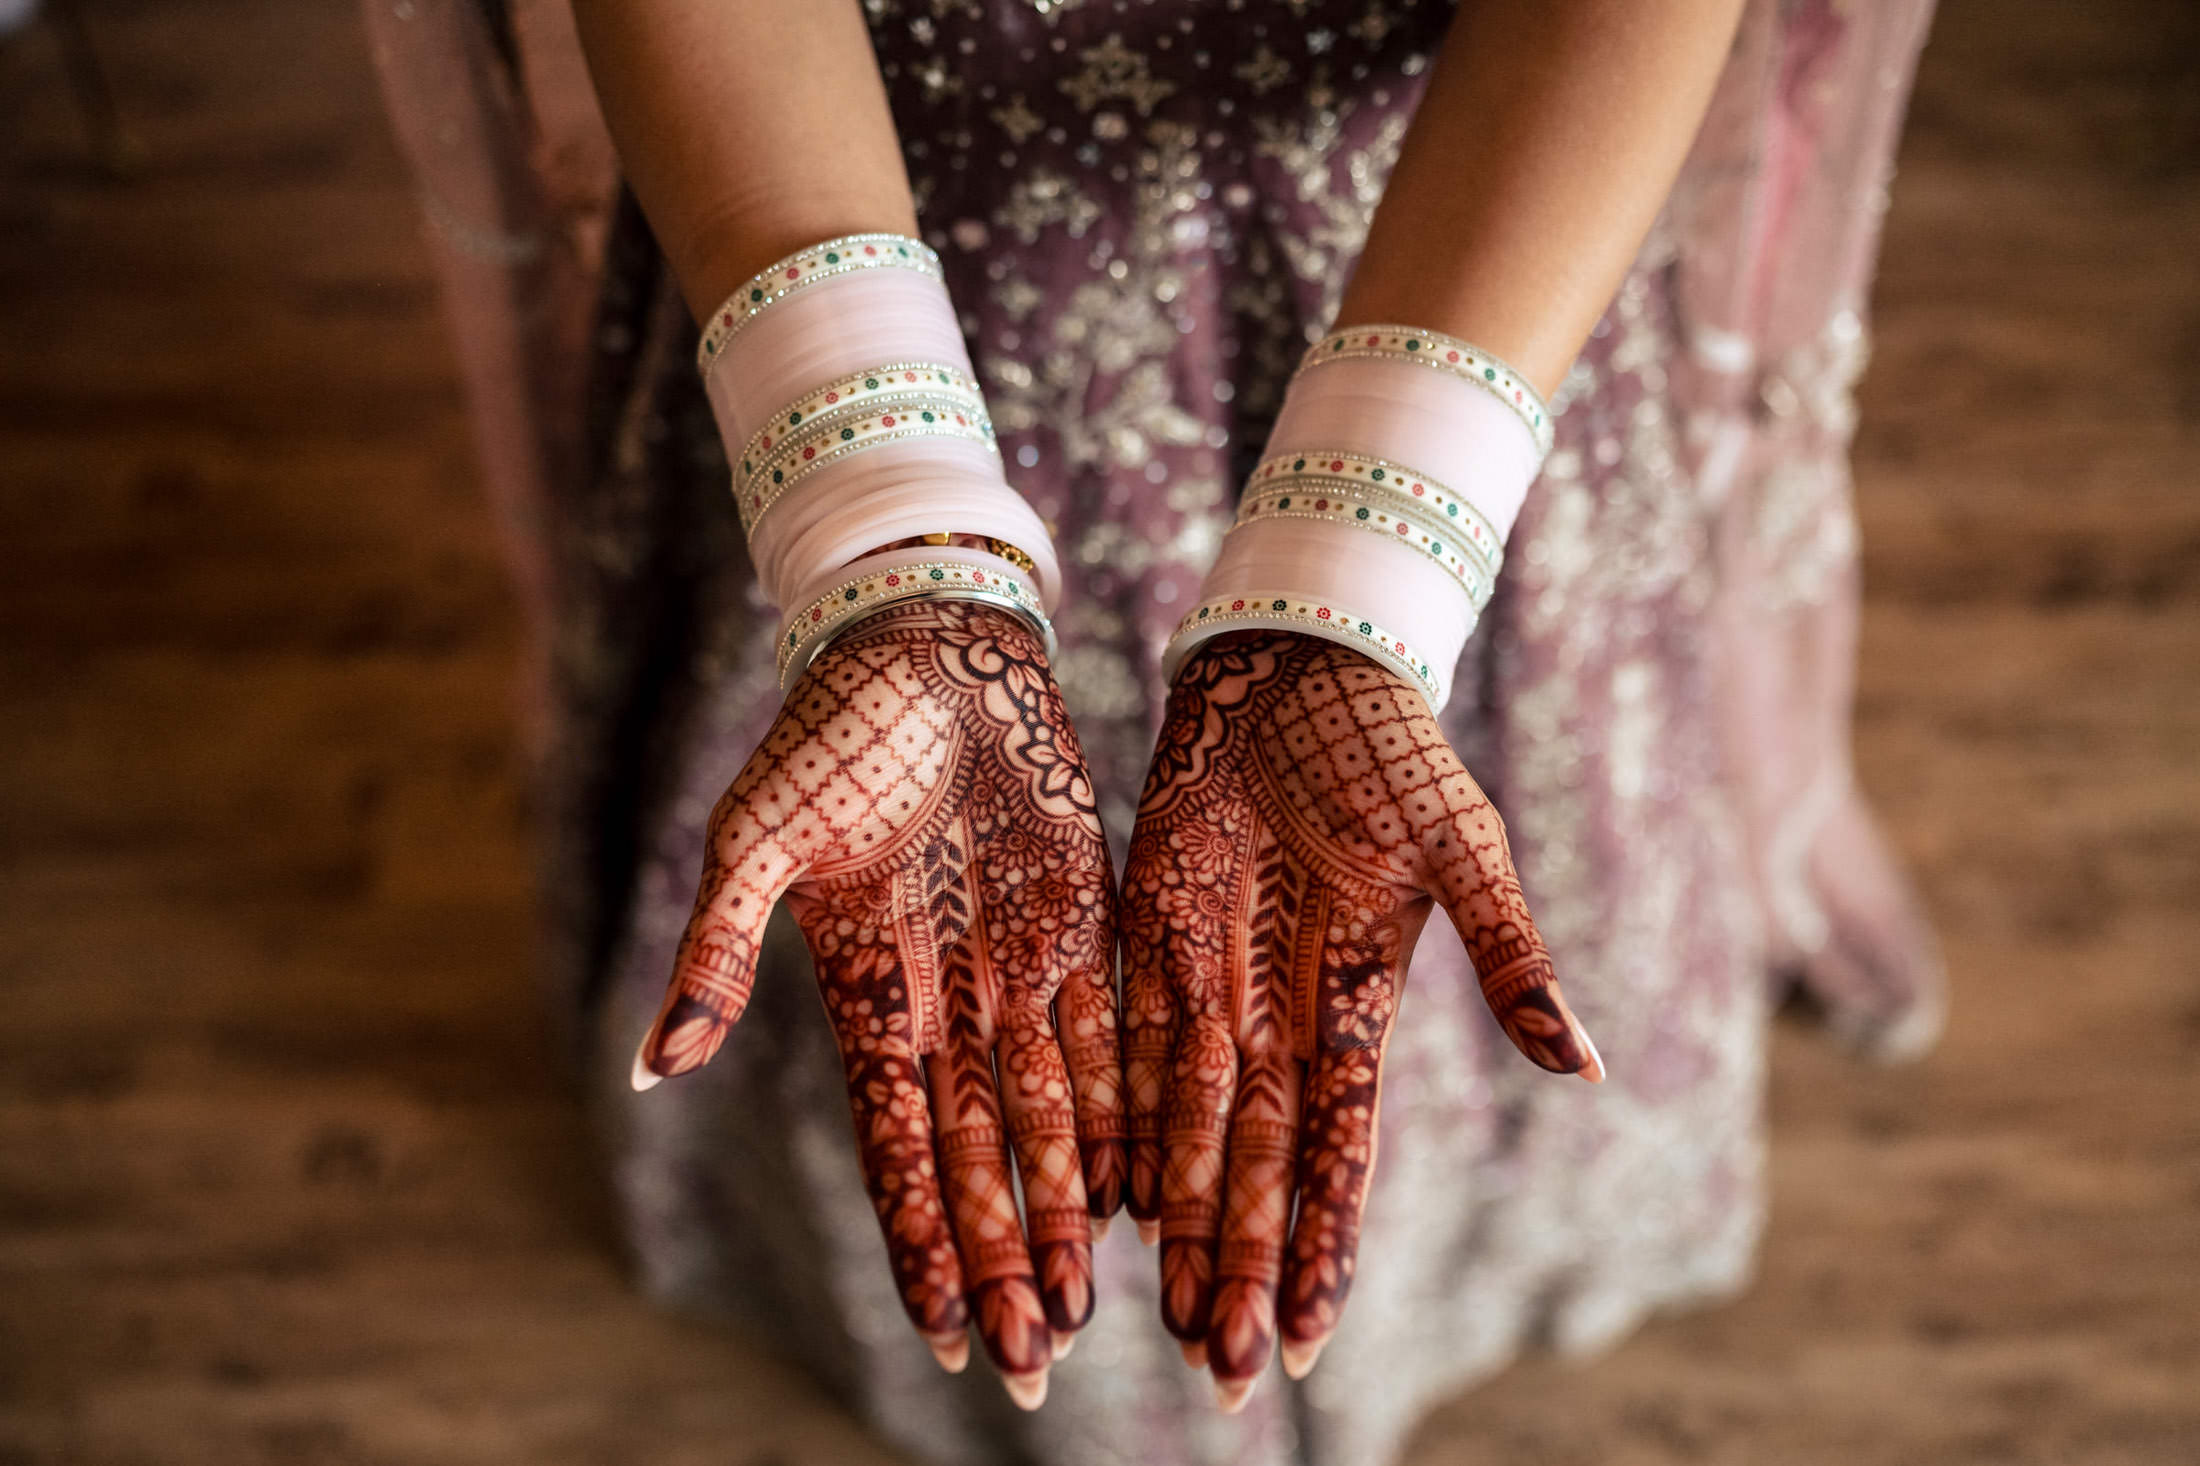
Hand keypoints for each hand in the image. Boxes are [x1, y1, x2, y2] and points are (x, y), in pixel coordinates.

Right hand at [633, 601, 1124, 1406]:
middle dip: (1003, 1260)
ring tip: (1087, 1308)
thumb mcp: (759, 837)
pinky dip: (1127, 1112)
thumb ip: (716, 951)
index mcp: (865, 995)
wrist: (928, 644)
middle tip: (1031, 1363)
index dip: (918, 1241)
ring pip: (1052, 1118)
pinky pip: (1111, 1037)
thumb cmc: (828, 732)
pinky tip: (1144, 1191)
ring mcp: (1018, 968)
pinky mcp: (1083, 923)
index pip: (895, 1148)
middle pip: (979, 1160)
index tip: (941, 1334)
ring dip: (1067, 1213)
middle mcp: (947, 1005)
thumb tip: (648, 1070)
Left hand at [1120, 632, 1603, 1406]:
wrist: (1299, 666)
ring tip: (1169, 1322)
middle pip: (1258, 1166)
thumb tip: (1586, 1067)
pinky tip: (1109, 1202)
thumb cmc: (1393, 747)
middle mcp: (1283, 1017)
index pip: (1340, 1152)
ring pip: (1189, 1129)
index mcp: (1361, 1004)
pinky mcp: (1150, 940)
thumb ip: (1510, 957)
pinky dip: (1121, 1127)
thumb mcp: (1462, 849)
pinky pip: (1131, 1051)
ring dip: (1182, 1226)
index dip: (1322, 1245)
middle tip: (1222, 1373)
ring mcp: (1214, 983)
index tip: (1306, 1339)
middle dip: (1243, 1269)